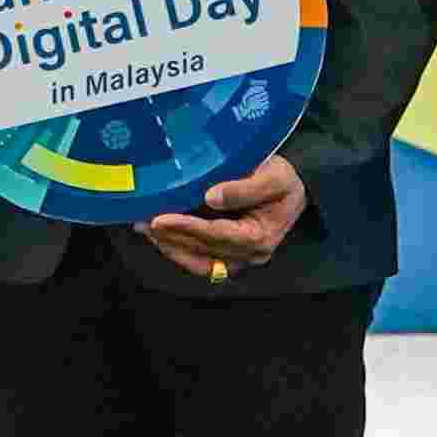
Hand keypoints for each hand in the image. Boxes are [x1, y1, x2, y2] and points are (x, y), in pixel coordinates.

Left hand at [141, 148, 304, 278]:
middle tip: (142, 221)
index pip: (217, 235)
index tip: (160, 219)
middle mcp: (248, 255)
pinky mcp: (227, 254)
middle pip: (202, 251)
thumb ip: (244, 188)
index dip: (187, 228)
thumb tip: (210, 196)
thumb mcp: (273, 176)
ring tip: (143, 227)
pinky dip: (177, 246)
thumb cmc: (284, 179)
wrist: (293, 188)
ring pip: (196, 259)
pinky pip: (198, 257)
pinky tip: (158, 232)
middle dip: (170, 238)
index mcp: (260, 237)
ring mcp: (237, 258)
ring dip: (169, 245)